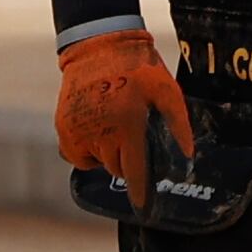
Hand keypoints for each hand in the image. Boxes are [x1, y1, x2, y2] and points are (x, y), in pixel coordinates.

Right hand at [52, 26, 192, 213]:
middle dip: (126, 160)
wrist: (98, 45)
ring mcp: (77, 130)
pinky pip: (77, 153)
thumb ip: (178, 125)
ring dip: (106, 154)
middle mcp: (100, 131)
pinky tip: (97, 129)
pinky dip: (87, 149)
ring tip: (114, 128)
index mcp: (127, 124)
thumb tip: (188, 156)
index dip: (139, 191)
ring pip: (96, 162)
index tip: (143, 206)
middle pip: (115, 168)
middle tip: (132, 138)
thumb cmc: (138, 69)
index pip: (133, 170)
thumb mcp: (167, 92)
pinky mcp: (63, 126)